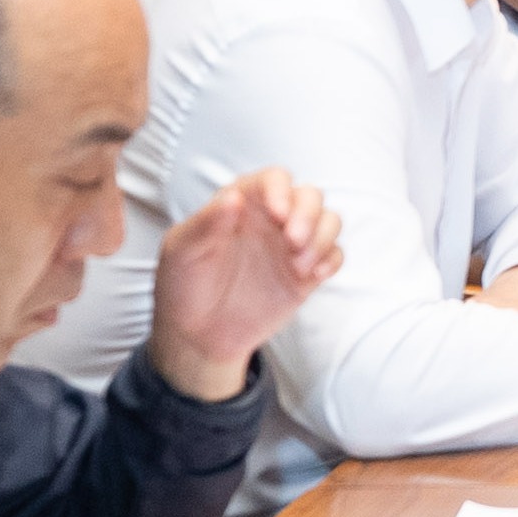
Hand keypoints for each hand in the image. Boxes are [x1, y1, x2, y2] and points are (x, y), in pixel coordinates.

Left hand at [149, 168, 345, 392]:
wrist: (198, 337)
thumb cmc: (184, 286)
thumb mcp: (183, 251)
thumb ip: (206, 222)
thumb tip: (233, 197)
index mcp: (242, 205)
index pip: (273, 179)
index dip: (281, 189)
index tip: (277, 213)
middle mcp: (271, 220)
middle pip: (310, 195)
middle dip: (309, 214)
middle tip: (292, 241)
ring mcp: (291, 246)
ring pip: (329, 220)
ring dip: (322, 237)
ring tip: (299, 264)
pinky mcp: (306, 274)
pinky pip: (334, 254)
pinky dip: (331, 259)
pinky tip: (313, 275)